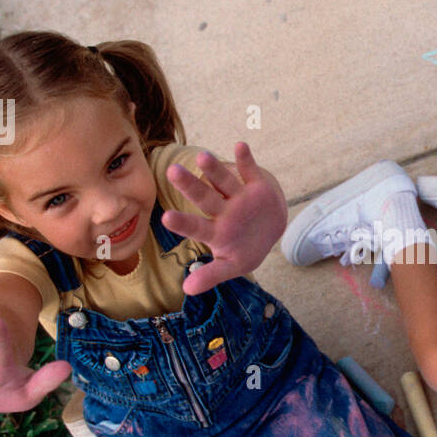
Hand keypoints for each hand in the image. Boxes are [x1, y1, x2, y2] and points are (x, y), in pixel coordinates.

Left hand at [161, 142, 286, 295]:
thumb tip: (186, 290)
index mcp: (215, 231)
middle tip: (172, 171)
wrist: (271, 230)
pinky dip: (246, 159)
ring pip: (224, 181)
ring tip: (202, 156)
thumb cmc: (245, 249)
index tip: (165, 218)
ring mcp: (239, 196)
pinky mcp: (256, 185)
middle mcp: (223, 210)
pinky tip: (239, 146)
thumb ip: (211, 275)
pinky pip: (249, 170)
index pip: (196, 227)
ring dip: (214, 169)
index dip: (183, 223)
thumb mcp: (232, 265)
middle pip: (205, 198)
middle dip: (190, 186)